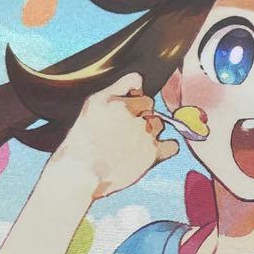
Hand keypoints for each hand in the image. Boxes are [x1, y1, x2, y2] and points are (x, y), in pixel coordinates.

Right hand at [52, 72, 178, 198]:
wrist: (80, 172)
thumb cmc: (81, 141)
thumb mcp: (92, 105)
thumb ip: (117, 88)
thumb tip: (140, 81)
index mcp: (114, 99)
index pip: (136, 82)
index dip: (131, 96)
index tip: (123, 110)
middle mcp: (131, 113)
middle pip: (149, 104)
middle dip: (140, 115)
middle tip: (123, 132)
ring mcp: (144, 132)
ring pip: (159, 123)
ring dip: (150, 131)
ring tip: (131, 145)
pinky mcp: (152, 152)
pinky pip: (172, 145)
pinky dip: (166, 147)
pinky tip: (151, 151)